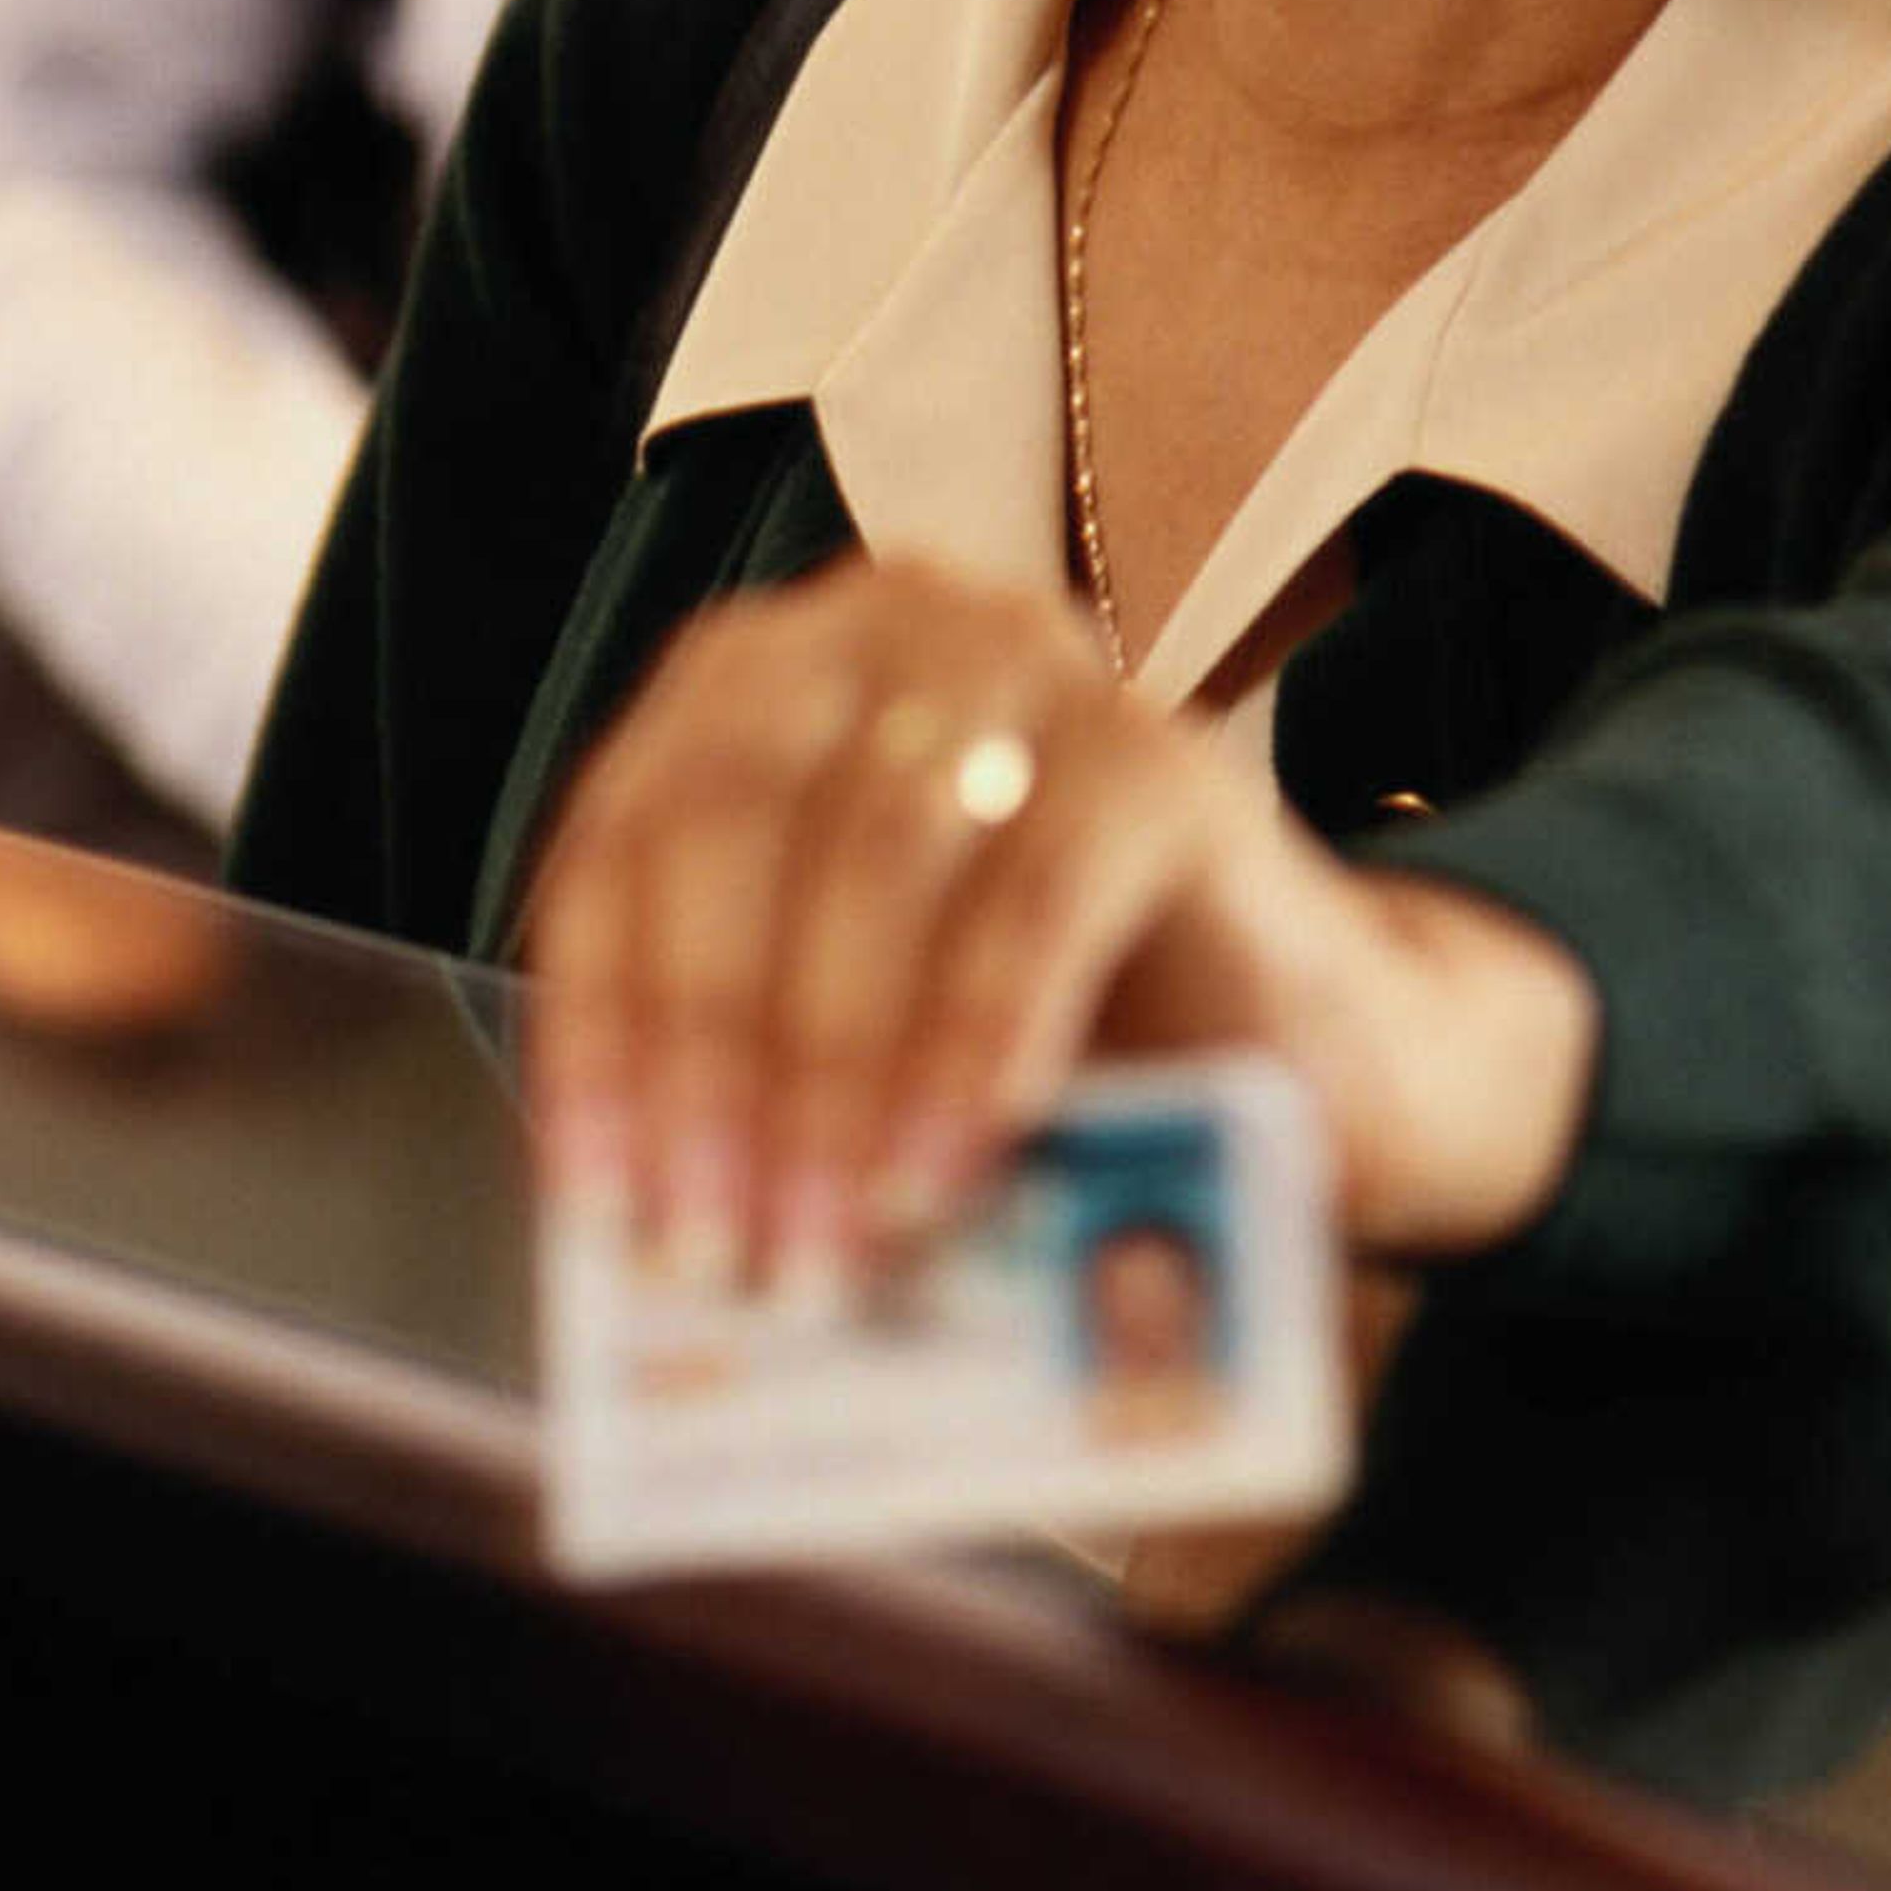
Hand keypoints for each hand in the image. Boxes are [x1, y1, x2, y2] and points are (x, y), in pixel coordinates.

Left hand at [525, 557, 1597, 1290]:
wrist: (1294, 1044)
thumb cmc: (1036, 1048)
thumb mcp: (860, 1057)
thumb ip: (761, 1098)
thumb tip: (646, 1234)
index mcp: (747, 695)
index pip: (616, 853)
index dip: (598, 1037)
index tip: (597, 1209)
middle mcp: (872, 638)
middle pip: (728, 832)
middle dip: (709, 1060)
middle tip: (712, 1252)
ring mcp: (1024, 669)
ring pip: (872, 853)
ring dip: (833, 1070)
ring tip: (824, 1245)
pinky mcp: (1159, 754)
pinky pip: (1035, 896)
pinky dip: (974, 1041)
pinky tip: (943, 1168)